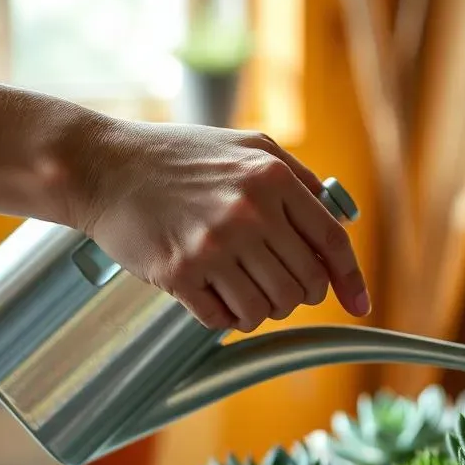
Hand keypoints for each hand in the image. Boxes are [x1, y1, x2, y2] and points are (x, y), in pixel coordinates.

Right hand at [77, 123, 369, 332]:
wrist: (104, 166)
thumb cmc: (178, 156)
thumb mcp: (249, 145)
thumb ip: (297, 176)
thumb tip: (337, 217)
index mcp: (273, 179)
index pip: (331, 243)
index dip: (350, 280)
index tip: (360, 305)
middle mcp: (250, 213)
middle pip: (305, 285)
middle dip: (300, 294)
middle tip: (279, 285)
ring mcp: (214, 245)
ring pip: (269, 308)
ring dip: (262, 308)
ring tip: (243, 288)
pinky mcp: (180, 273)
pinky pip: (225, 319)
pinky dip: (226, 316)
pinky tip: (213, 294)